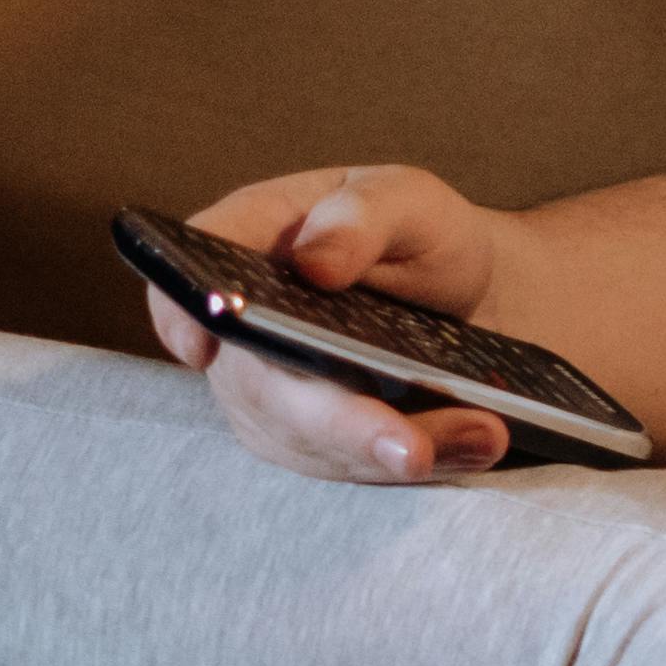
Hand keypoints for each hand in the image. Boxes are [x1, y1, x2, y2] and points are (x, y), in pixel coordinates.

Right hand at [150, 162, 519, 483]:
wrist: (464, 294)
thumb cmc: (420, 234)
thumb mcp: (409, 200)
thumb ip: (363, 217)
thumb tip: (314, 263)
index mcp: (252, 240)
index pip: (188, 273)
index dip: (181, 311)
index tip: (203, 349)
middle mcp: (243, 323)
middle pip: (258, 383)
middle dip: (338, 422)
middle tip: (412, 447)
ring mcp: (267, 389)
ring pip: (306, 440)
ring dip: (392, 449)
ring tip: (484, 433)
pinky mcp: (306, 439)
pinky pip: (344, 465)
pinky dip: (408, 461)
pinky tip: (473, 443)